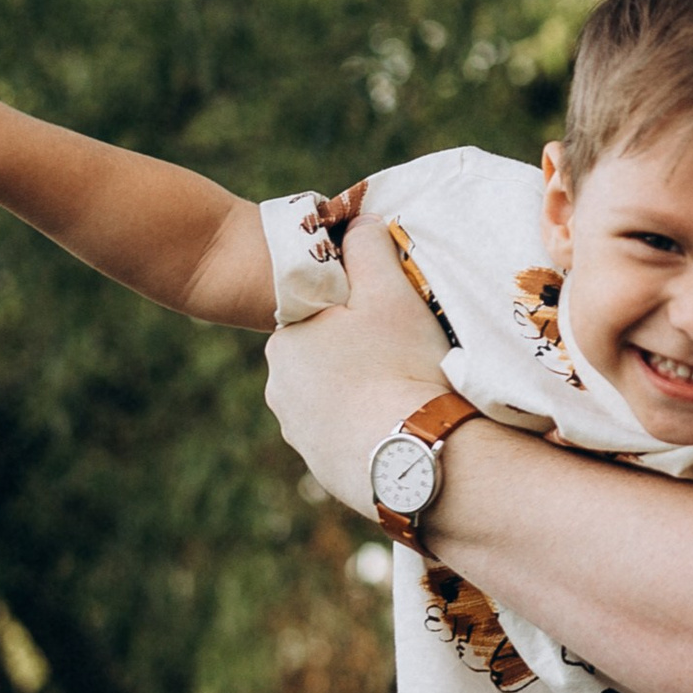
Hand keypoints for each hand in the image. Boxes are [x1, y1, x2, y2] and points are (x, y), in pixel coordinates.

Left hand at [265, 216, 451, 510]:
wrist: (413, 457)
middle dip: (357, 358)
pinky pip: (346, 439)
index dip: (358, 318)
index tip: (392, 326)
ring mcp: (298, 434)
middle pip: (325, 360)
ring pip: (334, 401)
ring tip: (406, 398)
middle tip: (404, 360)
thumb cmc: (400, 365)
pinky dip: (369, 432)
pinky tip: (400, 430)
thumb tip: (357, 222)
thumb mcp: (389, 291)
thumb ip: (368, 247)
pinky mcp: (321, 469)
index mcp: (287, 340)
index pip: (320, 318)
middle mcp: (279, 388)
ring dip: (363, 398)